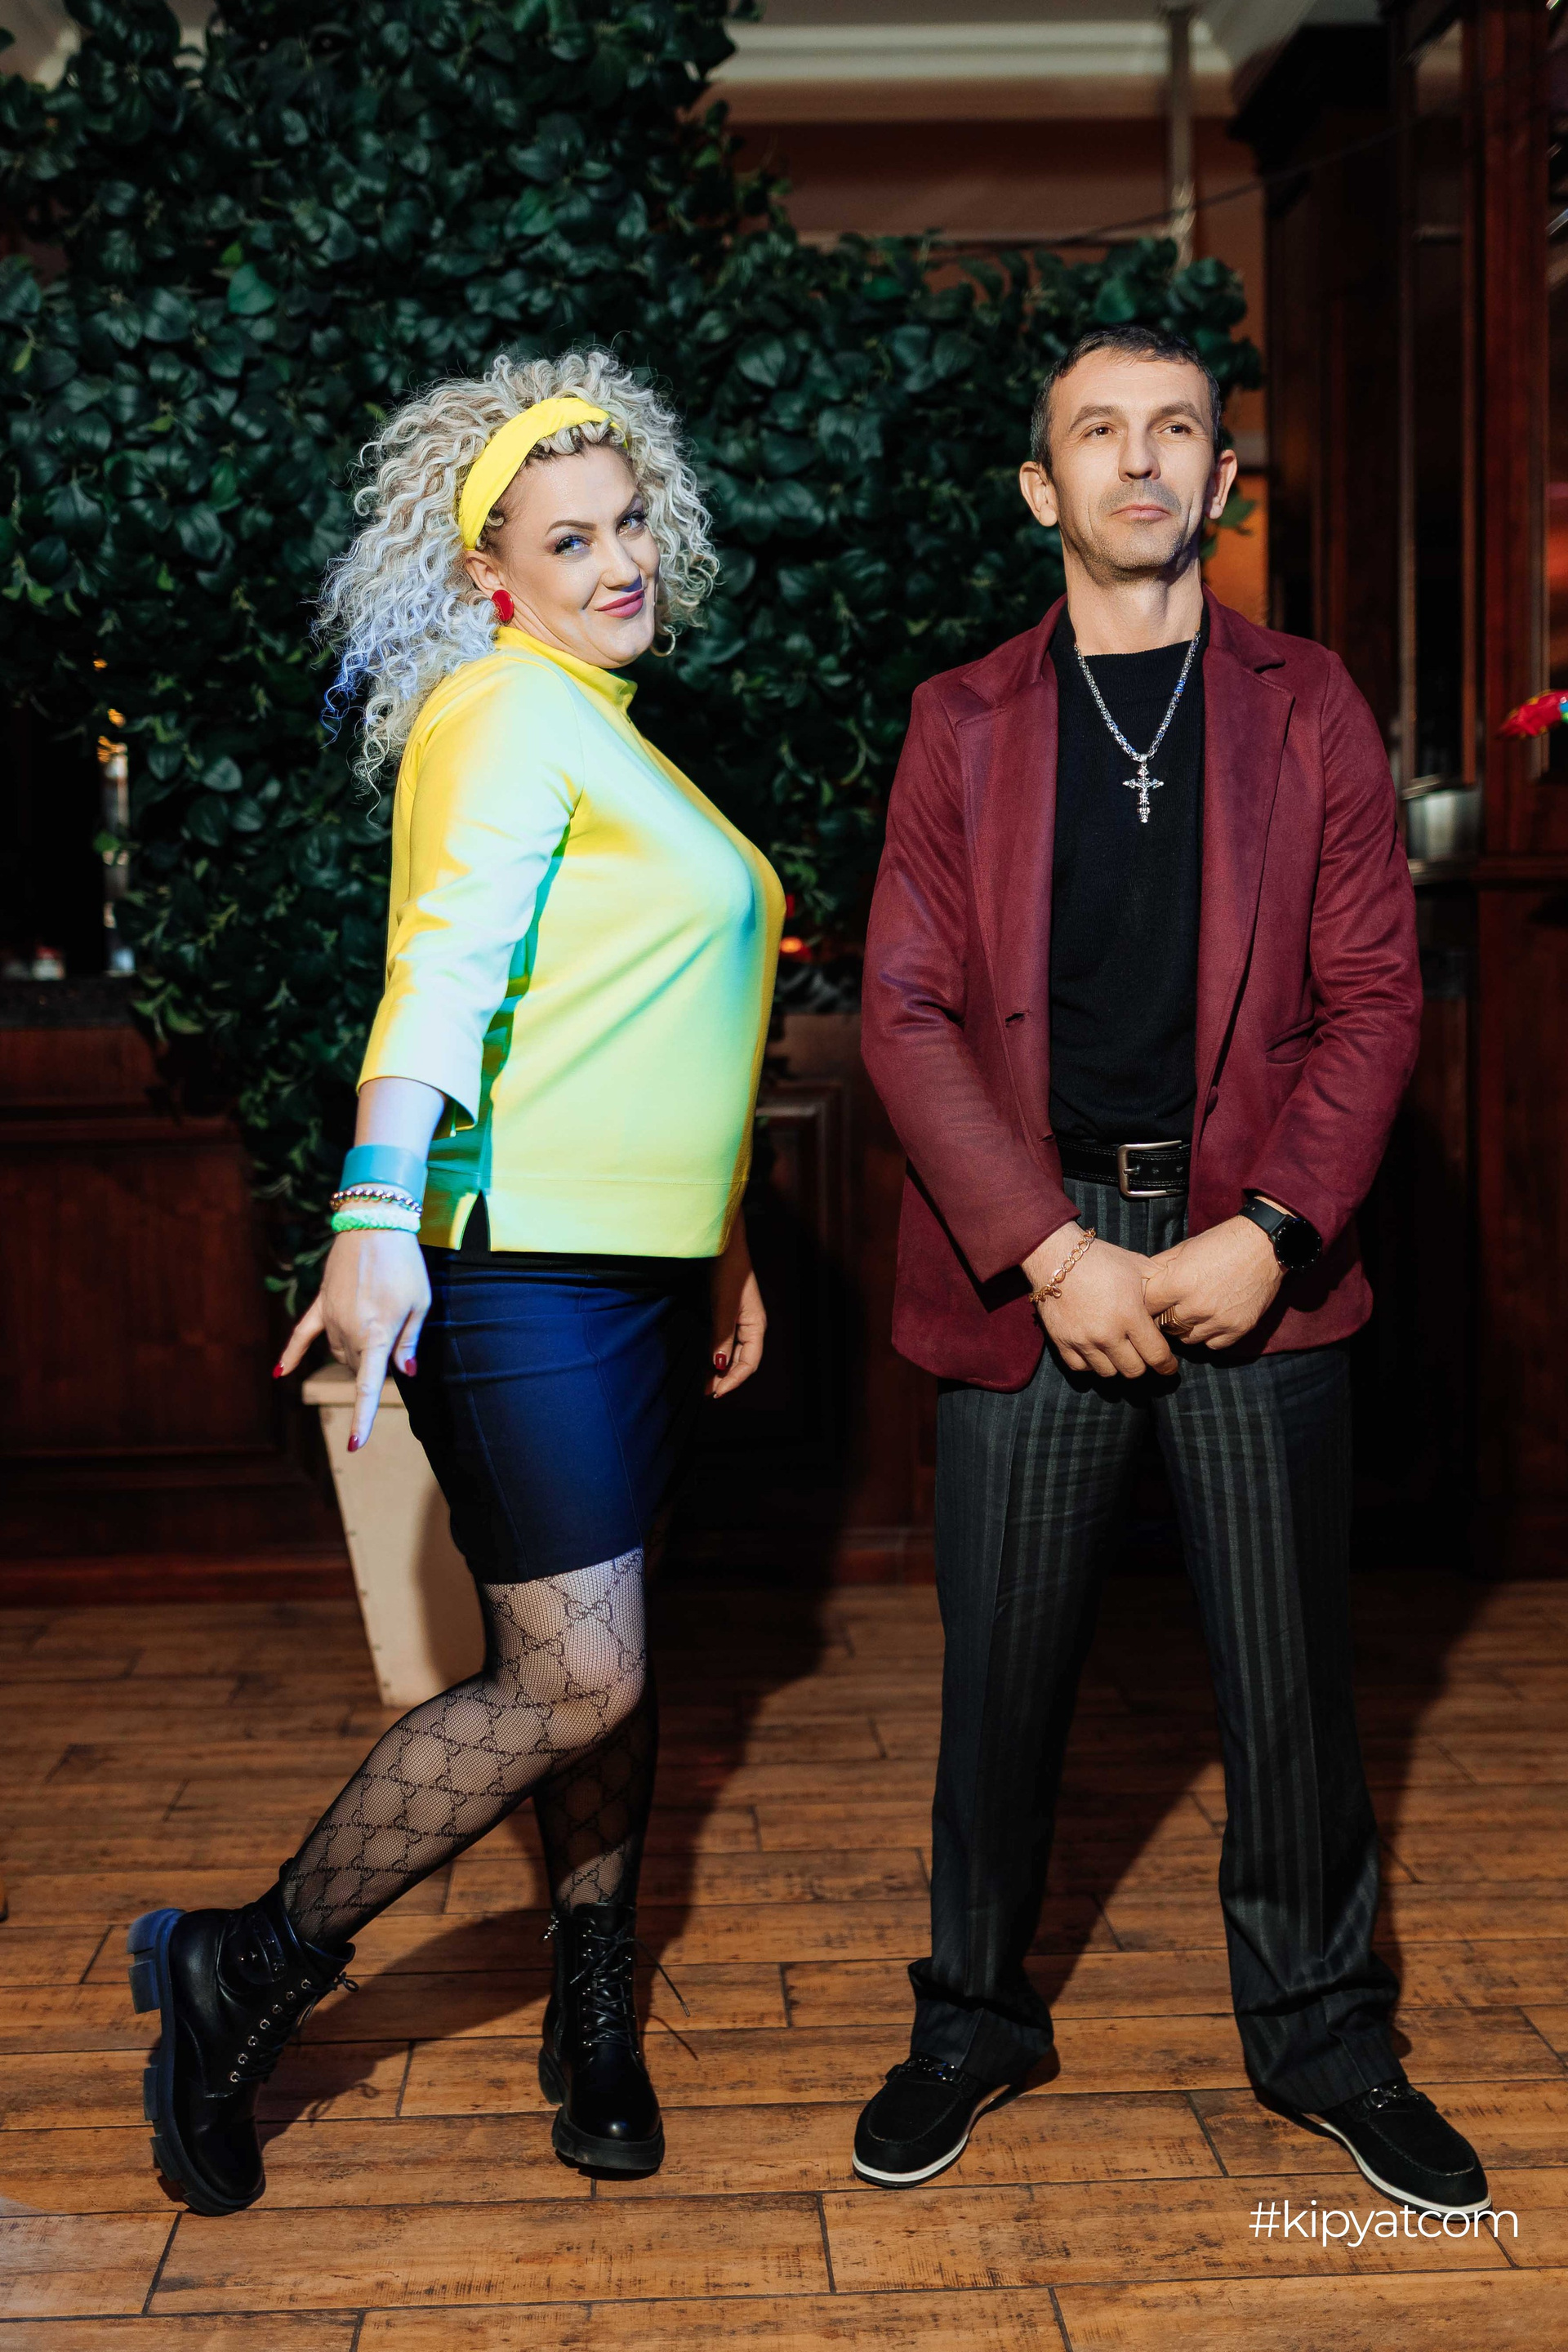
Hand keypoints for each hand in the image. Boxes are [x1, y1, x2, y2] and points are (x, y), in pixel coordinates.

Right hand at [275, 1228, 430, 1451]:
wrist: (375, 1223)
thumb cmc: (405, 1264)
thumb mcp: (420, 1302)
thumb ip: (409, 1341)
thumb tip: (404, 1374)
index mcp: (376, 1334)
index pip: (367, 1385)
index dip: (363, 1417)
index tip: (356, 1445)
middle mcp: (348, 1330)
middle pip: (359, 1365)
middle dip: (376, 1361)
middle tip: (396, 1327)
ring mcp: (330, 1317)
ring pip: (340, 1351)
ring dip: (356, 1351)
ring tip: (378, 1315)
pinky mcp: (320, 1303)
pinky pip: (302, 1333)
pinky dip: (292, 1353)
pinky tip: (280, 1373)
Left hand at [709, 1217, 765, 1397]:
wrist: (724, 1244)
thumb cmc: (729, 1271)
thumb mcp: (723, 1304)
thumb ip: (722, 1335)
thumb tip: (720, 1366)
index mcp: (756, 1325)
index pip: (749, 1362)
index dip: (734, 1380)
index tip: (715, 1393)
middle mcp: (752, 1326)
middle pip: (744, 1361)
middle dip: (728, 1379)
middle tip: (707, 1393)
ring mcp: (741, 1320)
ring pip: (735, 1354)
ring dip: (722, 1370)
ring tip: (706, 1383)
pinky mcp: (729, 1314)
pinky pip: (728, 1343)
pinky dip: (718, 1356)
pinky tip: (707, 1361)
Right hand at [1023, 1222, 1176, 1379]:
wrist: (1056, 1256)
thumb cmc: (1102, 1259)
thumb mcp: (1138, 1266)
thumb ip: (1161, 1285)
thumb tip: (1178, 1299)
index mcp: (1130, 1315)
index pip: (1156, 1355)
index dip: (1167, 1365)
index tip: (1169, 1367)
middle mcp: (1107, 1333)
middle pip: (1133, 1370)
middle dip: (1143, 1364)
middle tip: (1143, 1355)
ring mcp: (1082, 1340)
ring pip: (1108, 1373)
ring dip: (1117, 1365)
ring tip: (1119, 1352)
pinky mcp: (1062, 1342)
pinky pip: (1081, 1368)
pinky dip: (1091, 1364)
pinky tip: (1097, 1351)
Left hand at [1141, 1216, 1281, 1348]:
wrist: (1264, 1245)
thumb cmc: (1221, 1242)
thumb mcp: (1184, 1248)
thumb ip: (1160, 1267)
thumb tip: (1139, 1282)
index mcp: (1178, 1283)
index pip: (1146, 1307)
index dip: (1146, 1304)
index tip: (1151, 1302)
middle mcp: (1196, 1305)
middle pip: (1165, 1325)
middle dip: (1165, 1316)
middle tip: (1172, 1307)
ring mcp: (1218, 1320)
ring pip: (1187, 1338)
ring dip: (1186, 1328)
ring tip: (1193, 1312)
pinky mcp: (1237, 1329)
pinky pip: (1212, 1345)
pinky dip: (1209, 1335)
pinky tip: (1211, 1319)